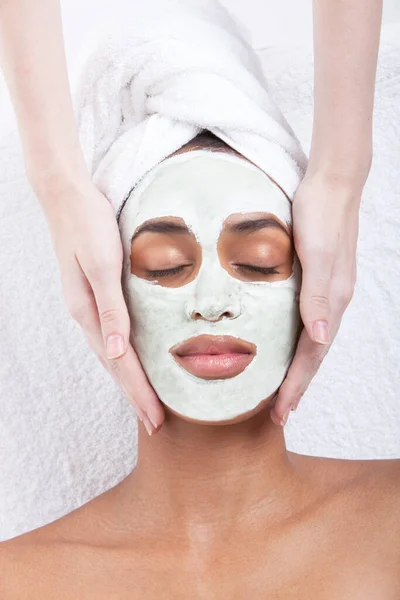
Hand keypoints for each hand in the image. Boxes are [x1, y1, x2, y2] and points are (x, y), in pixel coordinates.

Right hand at [36, 177, 164, 435]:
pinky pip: (112, 336)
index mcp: (88, 313)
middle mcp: (87, 316)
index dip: (138, 392)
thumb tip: (118, 352)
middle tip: (155, 424)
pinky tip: (132, 360)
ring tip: (145, 402)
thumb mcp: (103, 266)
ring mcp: (88, 307)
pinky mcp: (94, 296)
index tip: (155, 419)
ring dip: (130, 380)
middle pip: (115, 366)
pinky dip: (125, 356)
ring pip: (112, 354)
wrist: (68, 198)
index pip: (120, 364)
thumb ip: (111, 308)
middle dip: (135, 396)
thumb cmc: (88, 227)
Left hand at [270, 174, 359, 425]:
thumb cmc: (320, 215)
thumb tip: (318, 339)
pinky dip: (297, 343)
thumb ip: (318, 296)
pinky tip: (284, 344)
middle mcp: (332, 302)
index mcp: (331, 301)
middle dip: (297, 386)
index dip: (296, 385)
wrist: (332, 183)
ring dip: (297, 368)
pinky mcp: (318, 280)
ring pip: (311, 341)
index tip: (281, 412)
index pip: (312, 356)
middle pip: (313, 355)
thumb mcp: (316, 254)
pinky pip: (307, 322)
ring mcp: (327, 291)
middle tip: (278, 413)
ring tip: (281, 389)